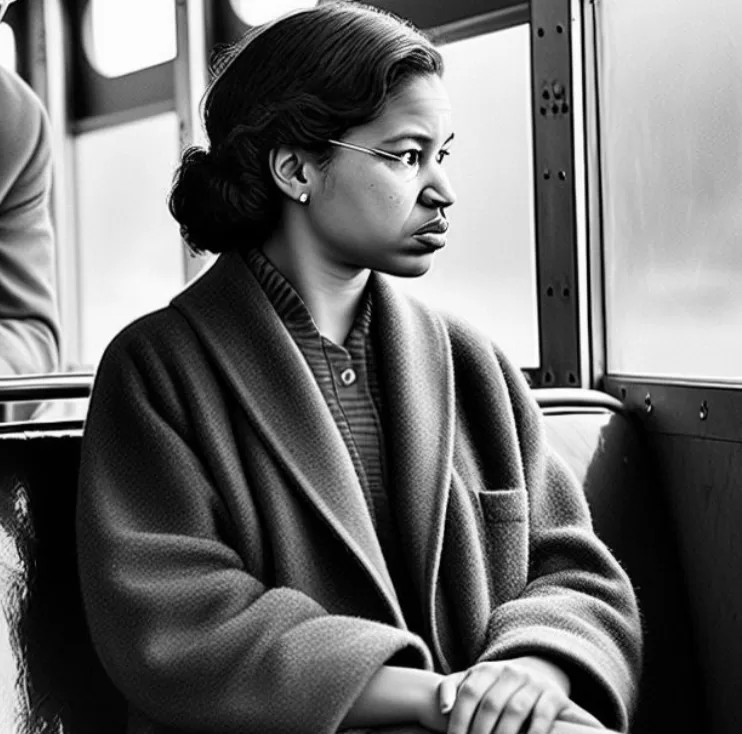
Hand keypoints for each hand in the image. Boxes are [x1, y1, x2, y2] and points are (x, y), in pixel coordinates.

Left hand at [436, 657, 573, 733]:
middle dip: (479, 732)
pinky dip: (533, 733)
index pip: (469, 693)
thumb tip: (444, 708)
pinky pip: (542, 716)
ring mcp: (533, 682)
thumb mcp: (472, 682)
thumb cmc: (494, 687)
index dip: (459, 720)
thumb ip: (451, 689)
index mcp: (486, 669)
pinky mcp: (554, 696)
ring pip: (515, 710)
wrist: (536, 674)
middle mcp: (510, 672)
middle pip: (491, 704)